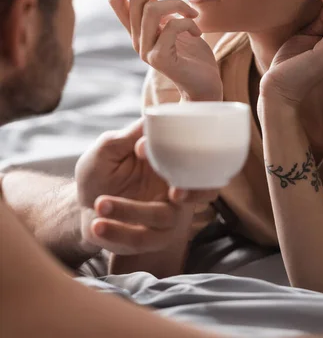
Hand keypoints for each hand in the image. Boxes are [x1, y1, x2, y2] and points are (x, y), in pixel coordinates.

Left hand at [75, 118, 217, 254]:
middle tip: (173, 192)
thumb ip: (128, 136)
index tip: (141, 148)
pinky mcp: (152, 238)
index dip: (182, 151)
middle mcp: (177, 186)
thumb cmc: (100, 172)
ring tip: (101, 204)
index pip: (196, 154)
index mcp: (172, 160)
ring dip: (131, 211)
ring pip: (163, 216)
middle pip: (206, 190)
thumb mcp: (108, 148)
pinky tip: (97, 224)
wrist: (83, 208)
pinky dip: (118, 232)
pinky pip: (142, 238)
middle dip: (193, 191)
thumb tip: (151, 118)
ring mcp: (168, 215)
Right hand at [109, 0, 222, 101]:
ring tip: (194, 13)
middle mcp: (137, 39)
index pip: (117, 0)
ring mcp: (146, 50)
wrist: (206, 86)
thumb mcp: (178, 26)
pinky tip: (198, 33)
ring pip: (152, 9)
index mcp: (138, 30)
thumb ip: (166, 11)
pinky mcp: (160, 59)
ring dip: (179, 4)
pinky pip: (171, 26)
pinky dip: (188, 22)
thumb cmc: (195, 55)